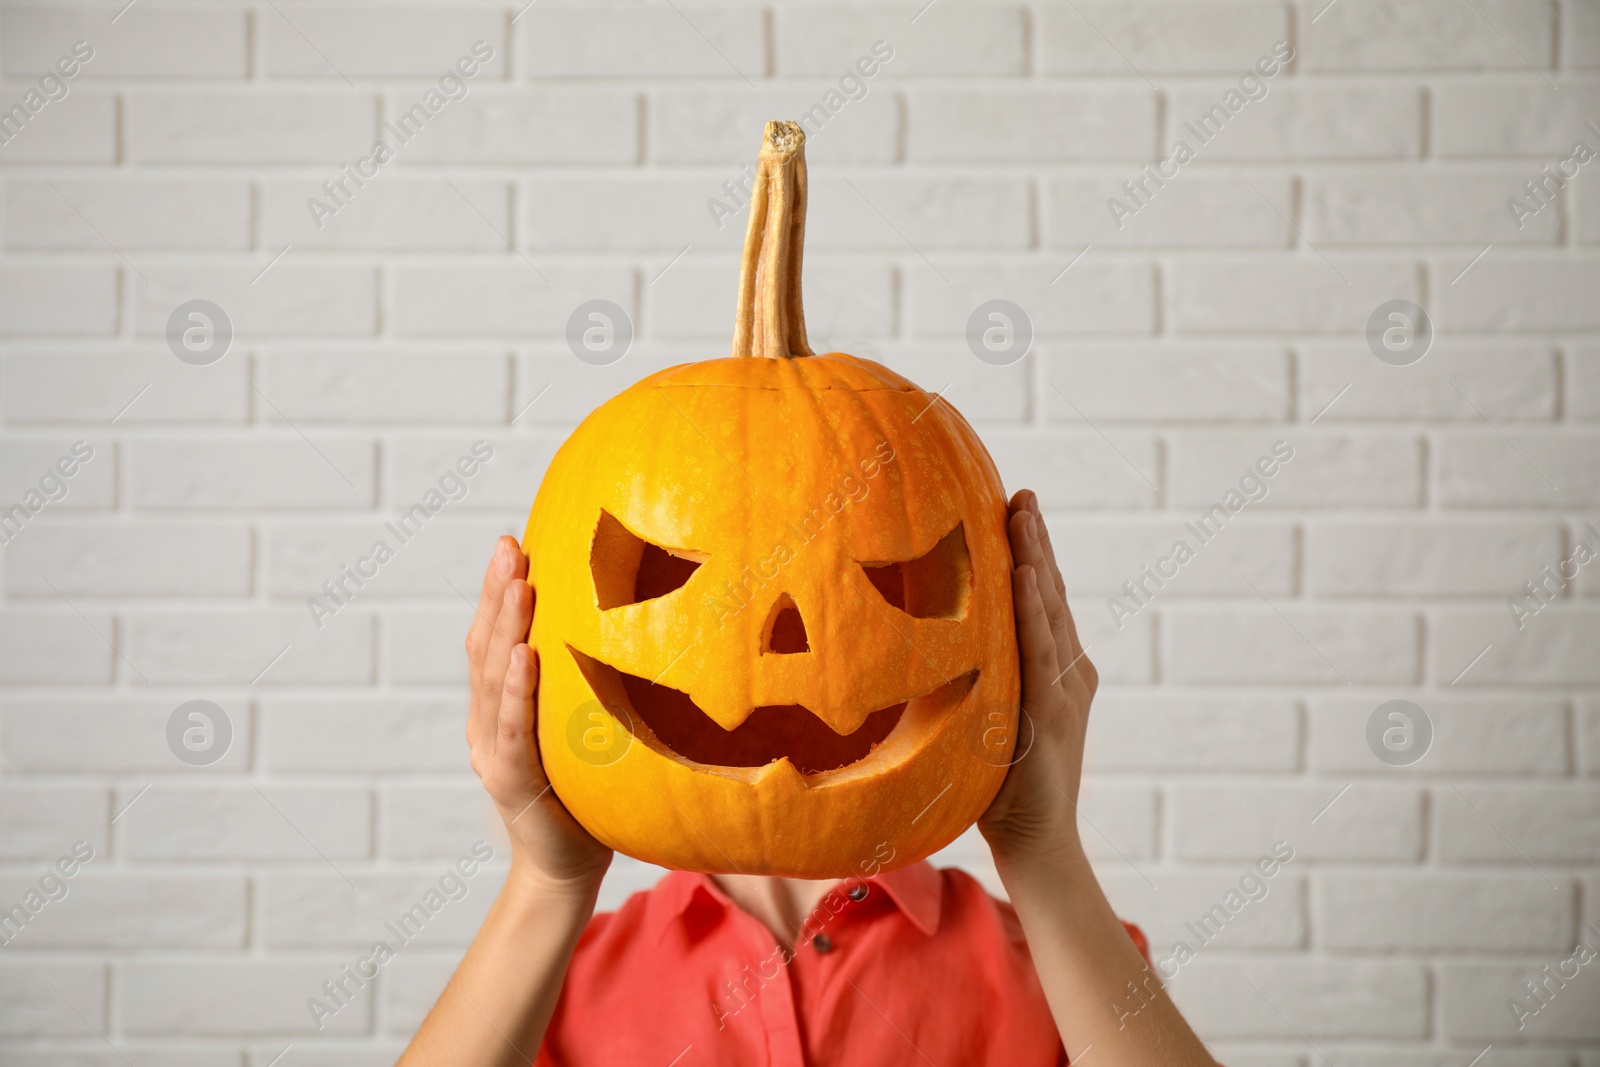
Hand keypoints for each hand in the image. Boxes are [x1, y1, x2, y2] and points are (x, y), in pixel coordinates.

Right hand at [466, 535, 611, 894]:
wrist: (567, 869)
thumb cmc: (587, 795)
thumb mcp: (586, 729)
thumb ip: (587, 686)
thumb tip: (638, 627)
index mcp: (499, 709)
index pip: (494, 640)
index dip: (498, 592)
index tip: (512, 543)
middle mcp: (486, 725)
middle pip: (485, 649)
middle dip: (496, 594)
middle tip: (508, 545)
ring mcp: (493, 753)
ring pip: (492, 681)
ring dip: (506, 628)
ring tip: (519, 583)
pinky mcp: (512, 782)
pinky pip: (514, 730)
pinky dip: (516, 691)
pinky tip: (525, 656)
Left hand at [979, 490, 1096, 867]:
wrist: (1034, 841)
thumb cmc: (1001, 786)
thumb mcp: (988, 719)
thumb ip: (976, 683)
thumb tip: (930, 653)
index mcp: (1056, 672)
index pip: (1042, 602)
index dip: (1032, 554)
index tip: (1016, 507)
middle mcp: (1068, 673)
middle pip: (1051, 595)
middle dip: (1037, 541)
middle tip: (1022, 494)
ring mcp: (1064, 691)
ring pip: (1049, 612)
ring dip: (1036, 559)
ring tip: (1024, 514)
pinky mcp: (1051, 712)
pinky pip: (1041, 651)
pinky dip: (1034, 609)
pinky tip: (1026, 574)